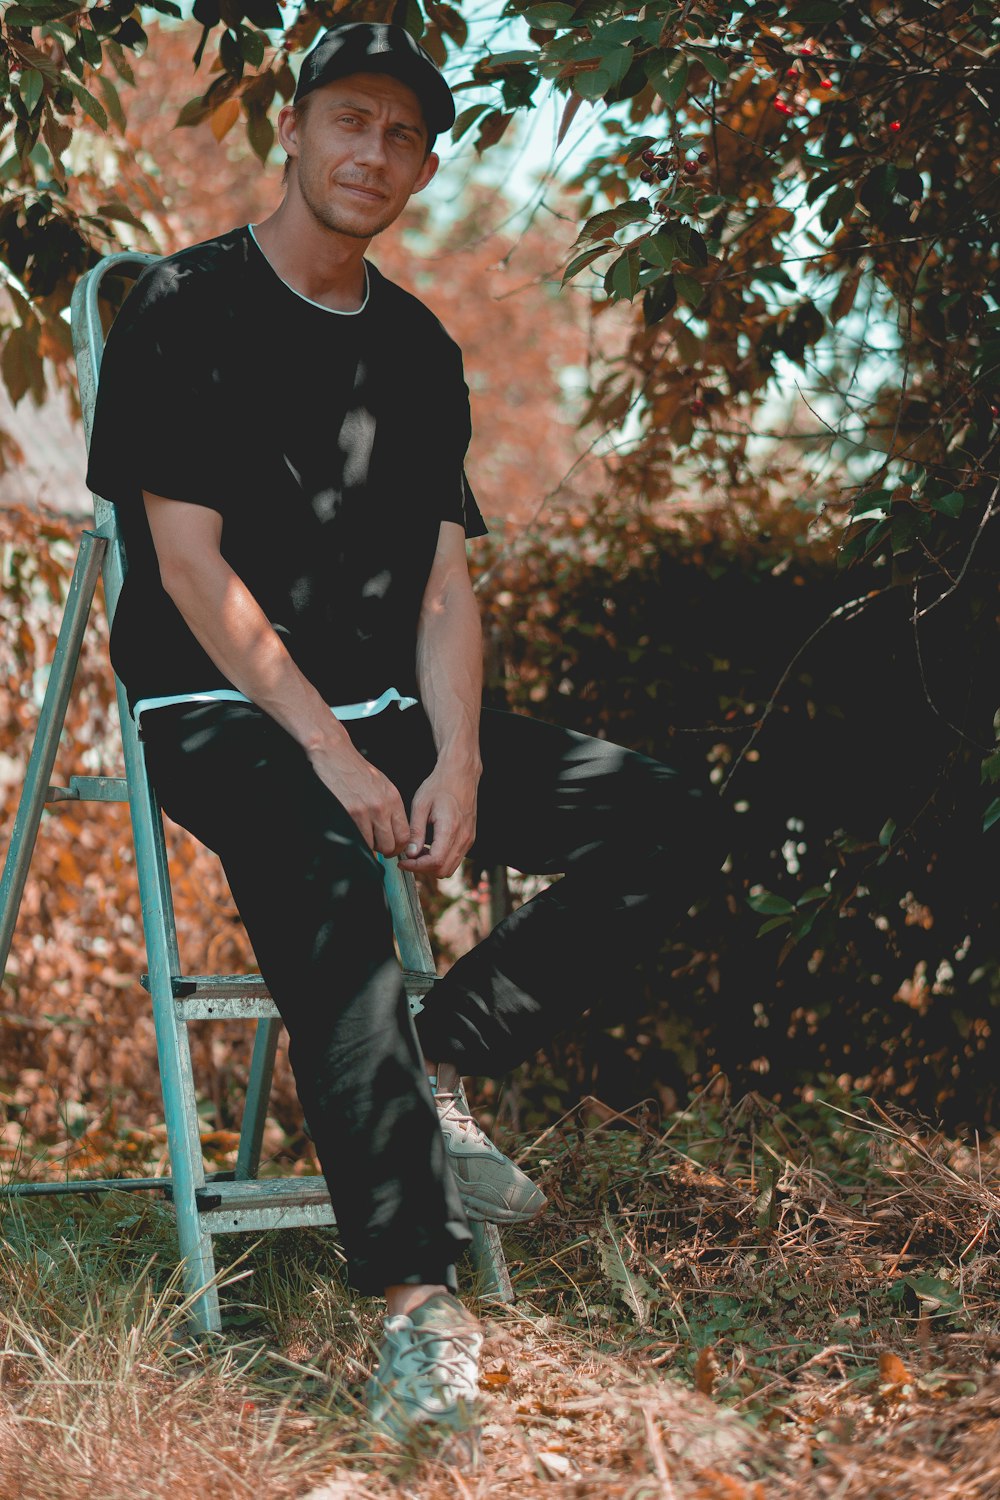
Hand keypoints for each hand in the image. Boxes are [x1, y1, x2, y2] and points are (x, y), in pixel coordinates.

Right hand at [307, 739, 410, 856]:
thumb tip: (394, 830)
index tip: (392, 847)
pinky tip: (353, 830)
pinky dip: (356, 840)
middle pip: (391, 845)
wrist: (335, 755)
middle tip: (377, 847)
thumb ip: (390, 808)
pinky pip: (358, 839)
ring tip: (364, 836)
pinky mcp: (350, 813)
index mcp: (393, 798)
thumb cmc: (356, 770)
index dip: (398, 846)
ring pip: (374, 846)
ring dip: (369, 846)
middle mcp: (382, 806)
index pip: (405, 834)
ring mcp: (366, 811)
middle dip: (384, 850)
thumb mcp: (382, 785)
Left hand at [399, 761, 479, 877]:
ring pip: (450, 868)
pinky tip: (429, 847)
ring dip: (432, 866)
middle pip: (443, 870)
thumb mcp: (421, 805)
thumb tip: (410, 854)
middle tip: (408, 858)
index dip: (416, 866)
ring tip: (418, 852)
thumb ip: (416, 832)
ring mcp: (468, 839)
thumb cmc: (439, 786)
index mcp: (450, 828)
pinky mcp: (469, 838)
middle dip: (423, 868)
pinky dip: (440, 860)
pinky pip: (455, 859)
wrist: (460, 775)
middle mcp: (463, 837)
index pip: (435, 862)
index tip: (402, 862)